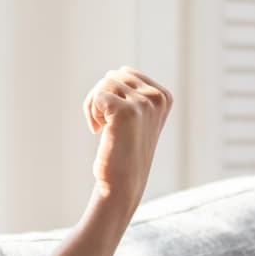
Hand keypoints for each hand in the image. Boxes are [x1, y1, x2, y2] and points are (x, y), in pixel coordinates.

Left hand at [83, 67, 171, 209]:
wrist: (122, 184)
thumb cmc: (124, 153)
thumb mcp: (138, 119)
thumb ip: (134, 94)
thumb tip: (118, 71)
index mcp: (164, 96)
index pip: (125, 73)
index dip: (111, 92)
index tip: (113, 117)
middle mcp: (157, 97)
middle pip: (113, 76)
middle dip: (101, 97)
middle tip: (102, 123)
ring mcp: (144, 103)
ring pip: (104, 84)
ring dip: (94, 106)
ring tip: (100, 127)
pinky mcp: (125, 111)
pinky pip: (97, 96)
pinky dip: (90, 112)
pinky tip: (97, 130)